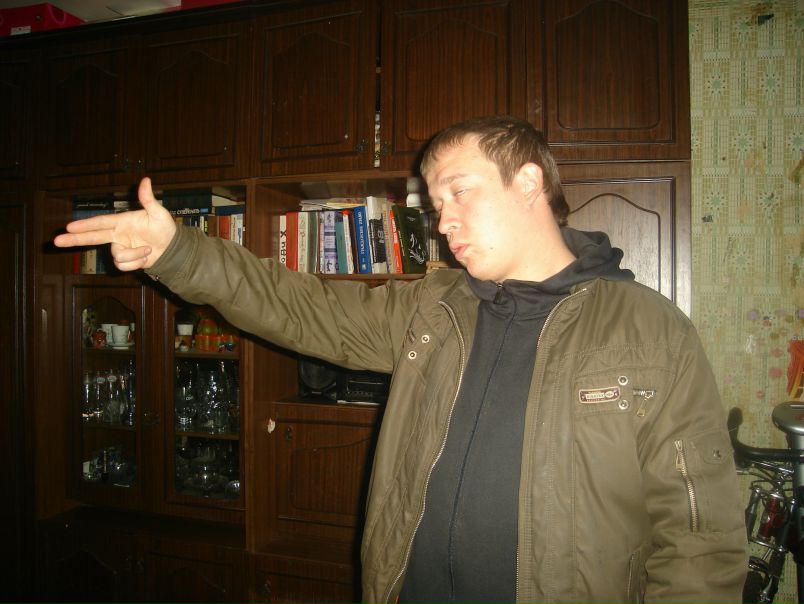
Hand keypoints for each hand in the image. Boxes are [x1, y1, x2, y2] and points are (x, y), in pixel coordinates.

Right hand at [53, 177, 176, 270]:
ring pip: (117, 256)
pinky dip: (137, 262)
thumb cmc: (165, 229)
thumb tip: (146, 180)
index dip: (85, 225)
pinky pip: (124, 265)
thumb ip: (148, 199)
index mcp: (122, 222)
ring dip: (135, 255)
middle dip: (74, 239)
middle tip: (57, 241)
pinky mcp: (126, 261)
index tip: (69, 226)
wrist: (172, 249)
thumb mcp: (158, 213)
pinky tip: (146, 257)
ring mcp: (120, 248)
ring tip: (149, 248)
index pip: (100, 222)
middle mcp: (117, 235)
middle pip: (92, 237)